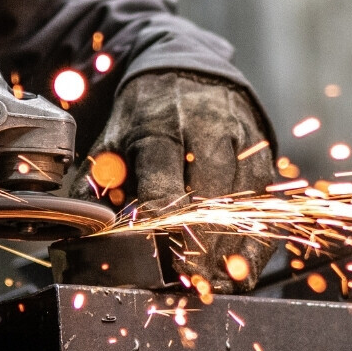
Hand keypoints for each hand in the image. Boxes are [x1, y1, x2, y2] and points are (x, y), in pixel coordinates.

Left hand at [68, 71, 277, 292]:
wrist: (188, 68)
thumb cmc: (146, 114)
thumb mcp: (114, 136)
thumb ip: (101, 182)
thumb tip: (87, 228)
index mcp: (159, 124)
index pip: (163, 174)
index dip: (163, 217)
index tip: (161, 251)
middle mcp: (206, 128)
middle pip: (210, 189)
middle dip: (202, 239)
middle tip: (192, 279)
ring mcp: (240, 139)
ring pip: (242, 198)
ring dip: (231, 246)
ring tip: (217, 282)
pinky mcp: (263, 153)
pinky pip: (264, 202)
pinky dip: (256, 239)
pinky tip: (243, 268)